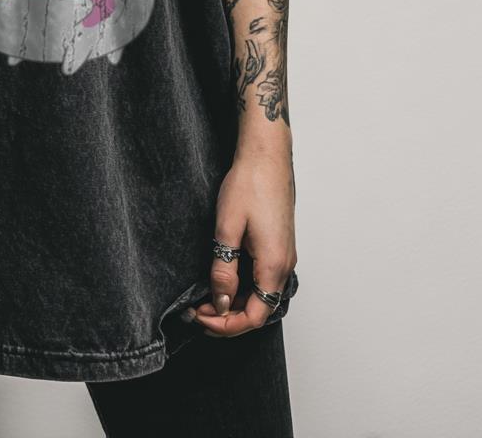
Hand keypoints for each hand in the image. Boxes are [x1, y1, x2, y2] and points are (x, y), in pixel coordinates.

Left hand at [190, 147, 296, 337]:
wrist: (266, 156)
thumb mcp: (227, 228)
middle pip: (259, 309)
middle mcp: (285, 265)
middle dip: (227, 317)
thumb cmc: (249, 184)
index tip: (200, 317)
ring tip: (205, 297)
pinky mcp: (279, 245)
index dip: (226, 325)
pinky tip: (223, 279)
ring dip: (235, 302)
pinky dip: (243, 287)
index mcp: (274, 265)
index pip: (254, 316)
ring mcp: (284, 255)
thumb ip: (224, 269)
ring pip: (261, 295)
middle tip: (196, 310)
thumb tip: (221, 302)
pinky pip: (263, 278)